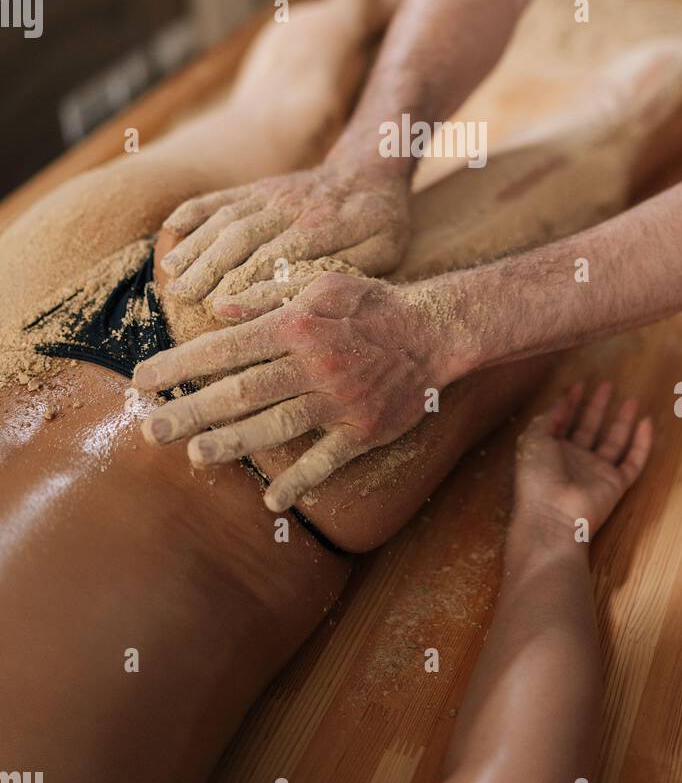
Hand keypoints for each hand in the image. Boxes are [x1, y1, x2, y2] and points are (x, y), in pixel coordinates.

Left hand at [133, 273, 461, 511]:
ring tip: (194, 455)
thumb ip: (269, 295)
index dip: (180, 364)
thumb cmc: (373, 305)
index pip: (226, 347)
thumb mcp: (323, 283)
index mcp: (296, 325)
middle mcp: (313, 364)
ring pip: (276, 426)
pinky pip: (327, 459)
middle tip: (151, 429)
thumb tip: (218, 307)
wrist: (437, 331)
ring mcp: (339, 400)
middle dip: (191, 409)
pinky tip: (273, 499)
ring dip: (233, 443)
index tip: (144, 379)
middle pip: (241, 391)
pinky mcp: (364, 429)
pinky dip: (301, 480)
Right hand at [159, 162, 410, 306]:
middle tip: (180, 298)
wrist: (371, 168)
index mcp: (327, 227)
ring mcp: (272, 193)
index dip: (249, 283)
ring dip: (195, 245)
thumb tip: (301, 297)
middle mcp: (293, 206)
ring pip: (225, 217)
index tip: (222, 310)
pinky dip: (194, 209)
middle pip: (242, 236)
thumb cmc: (380, 223)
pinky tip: (170, 228)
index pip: (280, 257)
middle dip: (209, 268)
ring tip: (171, 275)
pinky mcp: (259, 186)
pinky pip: (221, 195)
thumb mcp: (382, 251)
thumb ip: (345, 271)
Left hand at [514, 379, 652, 538]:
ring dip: (622, 420)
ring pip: (613, 441)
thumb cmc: (538, 475)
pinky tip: (647, 423)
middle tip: (608, 384)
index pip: (562, 421)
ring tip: (632, 398)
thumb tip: (561, 400)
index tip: (579, 383)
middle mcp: (574, 459)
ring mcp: (596, 472)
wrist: (554, 516)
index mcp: (551, 450)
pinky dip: (642, 444)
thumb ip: (548, 417)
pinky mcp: (616, 484)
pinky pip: (633, 461)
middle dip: (597, 406)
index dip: (570, 402)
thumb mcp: (533, 439)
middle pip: (589, 427)